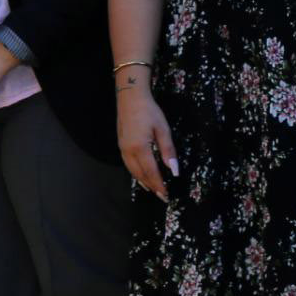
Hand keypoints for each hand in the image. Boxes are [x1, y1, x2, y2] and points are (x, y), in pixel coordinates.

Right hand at [117, 85, 176, 199]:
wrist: (130, 98)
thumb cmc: (149, 112)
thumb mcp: (163, 129)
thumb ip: (168, 151)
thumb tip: (173, 170)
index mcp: (140, 148)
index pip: (151, 172)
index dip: (159, 184)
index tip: (167, 195)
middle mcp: (128, 151)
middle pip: (140, 174)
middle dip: (151, 186)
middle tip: (162, 197)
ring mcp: (122, 149)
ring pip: (132, 171)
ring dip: (143, 182)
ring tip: (153, 190)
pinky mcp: (121, 145)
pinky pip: (128, 165)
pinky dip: (136, 174)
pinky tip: (141, 176)